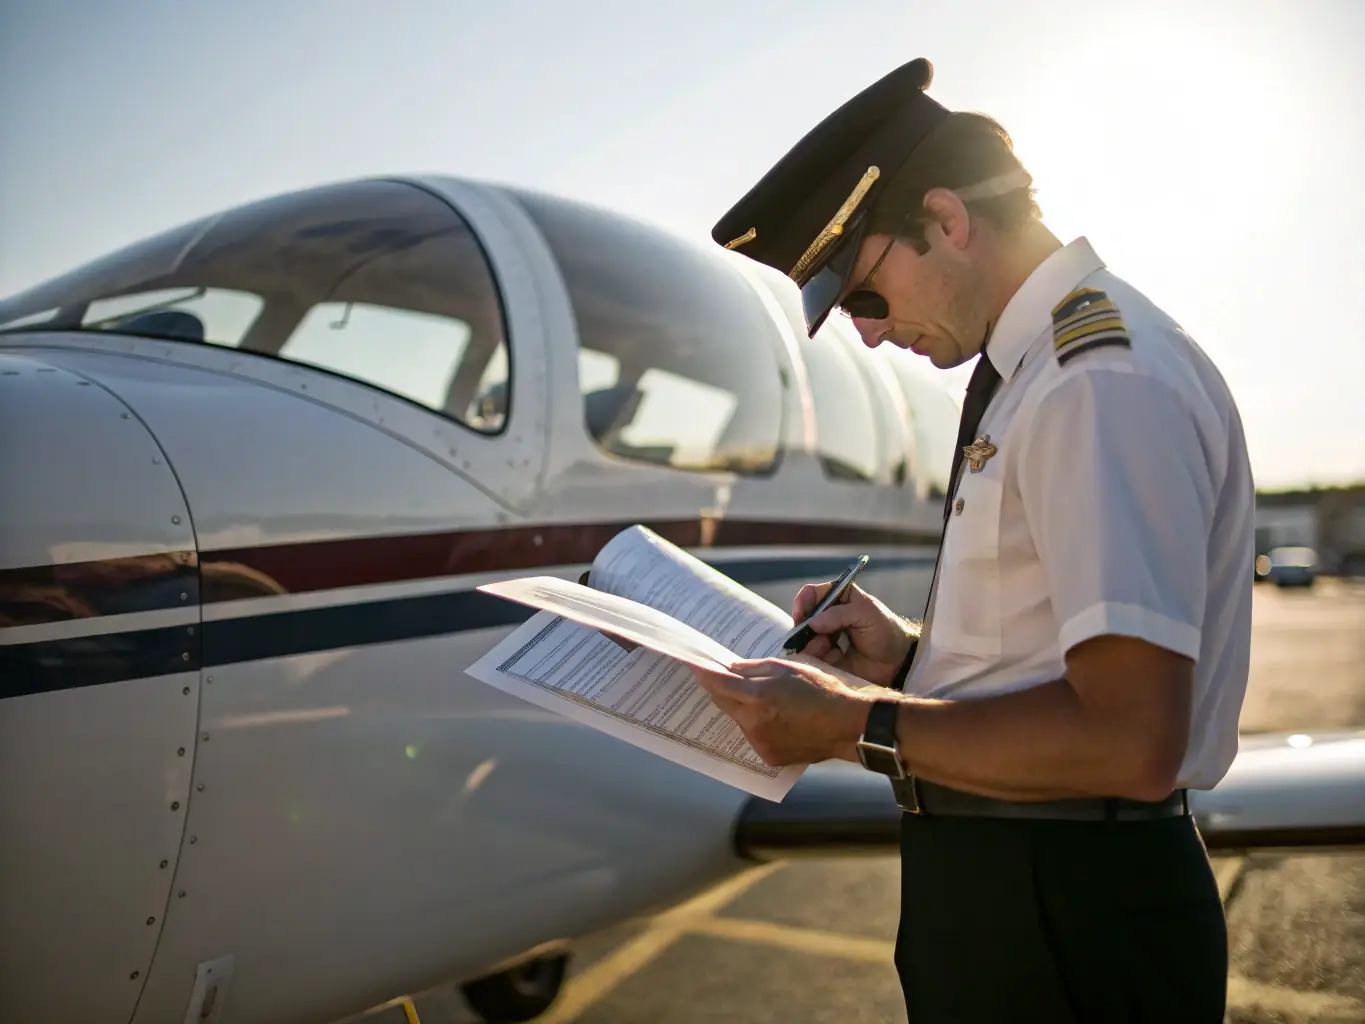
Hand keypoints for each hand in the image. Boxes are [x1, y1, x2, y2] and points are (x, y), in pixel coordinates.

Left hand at [691, 655, 874, 766]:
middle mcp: (754, 723)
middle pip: (724, 703)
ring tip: (764, 699)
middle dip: (723, 689)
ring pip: (739, 720)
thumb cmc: (823, 691)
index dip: (703, 673)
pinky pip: (753, 736)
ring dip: (742, 708)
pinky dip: (757, 725)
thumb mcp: (788, 668)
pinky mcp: (769, 757)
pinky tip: (775, 718)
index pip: (718, 684)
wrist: (848, 725)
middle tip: (725, 676)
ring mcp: (760, 743)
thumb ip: (753, 670)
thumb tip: (730, 669)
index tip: (694, 664)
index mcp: (758, 697)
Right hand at [791, 582, 914, 686]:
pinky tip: (835, 657)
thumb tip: (812, 623)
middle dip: (805, 629)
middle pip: (803, 619)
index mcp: (839, 598)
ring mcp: (827, 638)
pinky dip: (819, 658)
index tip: (802, 617)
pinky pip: (813, 658)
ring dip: (813, 644)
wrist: (898, 662)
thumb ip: (839, 614)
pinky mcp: (828, 658)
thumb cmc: (886, 630)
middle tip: (816, 637)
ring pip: (805, 640)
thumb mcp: (866, 613)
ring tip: (828, 648)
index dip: (803, 603)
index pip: (811, 594)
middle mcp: (829, 616)